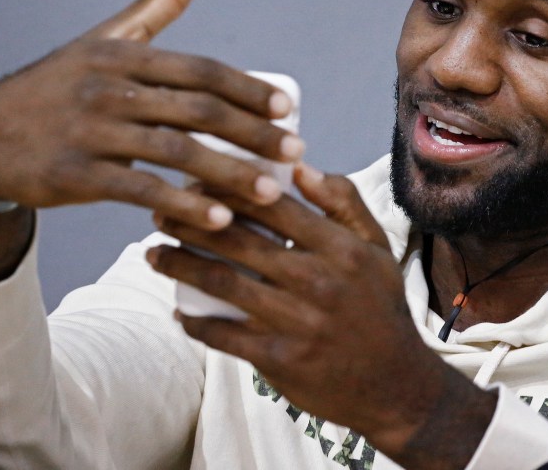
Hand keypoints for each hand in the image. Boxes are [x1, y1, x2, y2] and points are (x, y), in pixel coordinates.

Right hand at [0, 0, 302, 230]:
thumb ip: (153, 6)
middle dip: (254, 133)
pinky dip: (183, 204)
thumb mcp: (103, 40)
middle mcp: (109, 88)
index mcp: (123, 55)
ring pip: (177, 151)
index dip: (247, 89)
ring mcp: (91, 132)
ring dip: (231, 173)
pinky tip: (220, 220)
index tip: (287, 108)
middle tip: (296, 153)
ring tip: (273, 193)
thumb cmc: (59, 87)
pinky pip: (140, 190)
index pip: (200, 69)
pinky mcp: (76, 175)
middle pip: (198, 110)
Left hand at [146, 163, 496, 468]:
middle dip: (190, 222)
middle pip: (238, 240)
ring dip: (180, 265)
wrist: (393, 383)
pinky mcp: (279, 359)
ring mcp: (296, 322)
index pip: (273, 205)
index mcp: (340, 248)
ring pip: (222, 283)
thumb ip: (342, 202)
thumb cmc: (379, 305)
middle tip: (161, 212)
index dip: (229, 188)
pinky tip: (178, 310)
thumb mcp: (376, 247)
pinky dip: (194, 322)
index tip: (197, 181)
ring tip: (154, 255)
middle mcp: (317, 281)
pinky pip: (223, 334)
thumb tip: (299, 165)